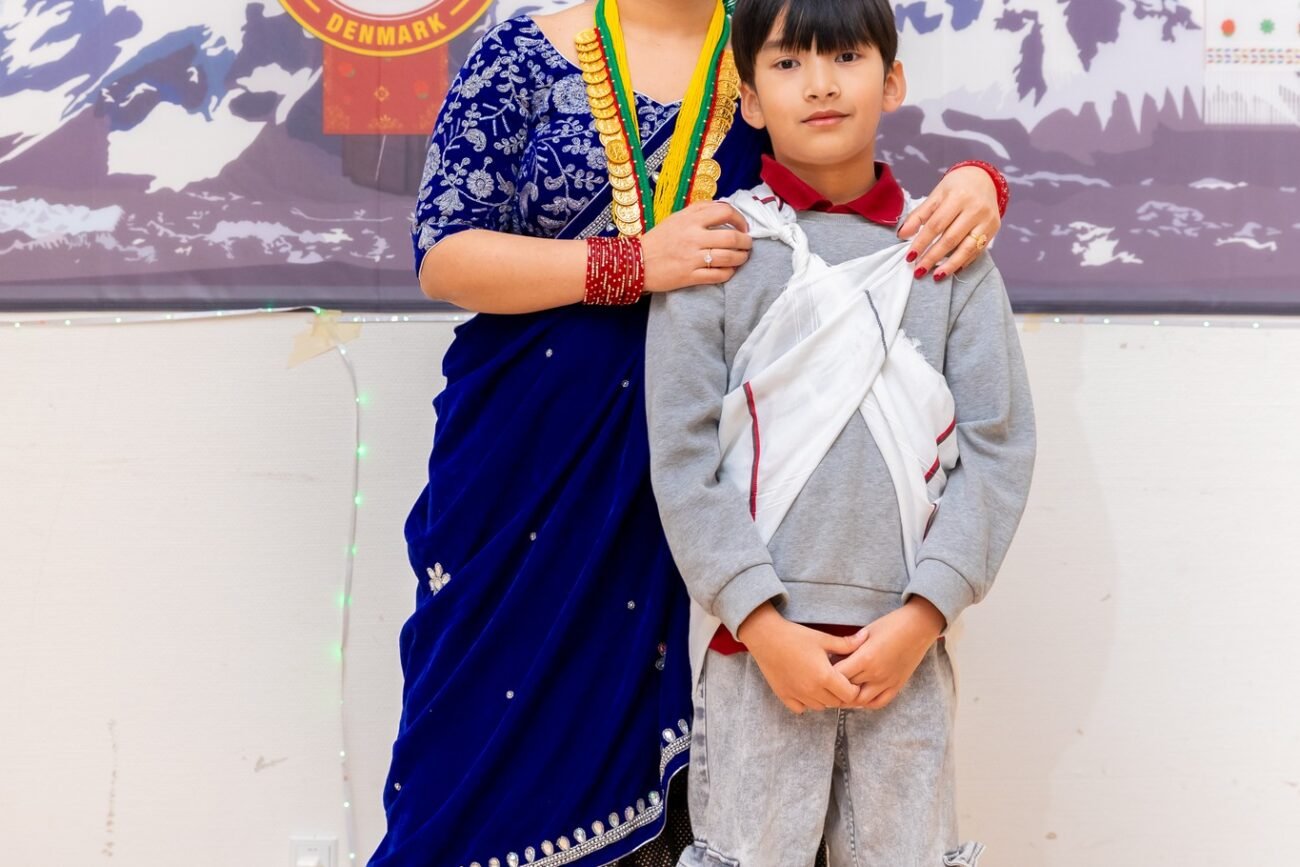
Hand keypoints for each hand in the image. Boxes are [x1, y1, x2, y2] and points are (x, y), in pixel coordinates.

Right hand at [640, 200, 752, 292]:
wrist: (636, 262)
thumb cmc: (658, 239)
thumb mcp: (676, 218)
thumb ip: (699, 210)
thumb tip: (722, 208)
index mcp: (690, 219)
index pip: (725, 211)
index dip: (740, 219)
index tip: (743, 227)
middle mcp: (693, 237)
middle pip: (732, 237)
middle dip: (746, 242)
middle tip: (747, 244)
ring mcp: (692, 258)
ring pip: (729, 257)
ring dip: (741, 258)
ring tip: (742, 258)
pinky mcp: (690, 276)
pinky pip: (718, 275)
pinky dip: (729, 273)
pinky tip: (729, 270)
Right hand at [735, 603, 866, 714]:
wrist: (765, 636)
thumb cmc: (795, 635)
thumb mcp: (823, 638)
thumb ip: (846, 644)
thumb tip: (866, 638)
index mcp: (825, 676)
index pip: (850, 695)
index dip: (855, 689)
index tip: (853, 680)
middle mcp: (812, 690)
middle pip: (836, 703)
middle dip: (842, 694)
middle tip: (840, 682)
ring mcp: (797, 694)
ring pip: (820, 707)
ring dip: (826, 699)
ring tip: (824, 684)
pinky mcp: (784, 695)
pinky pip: (801, 709)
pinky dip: (807, 703)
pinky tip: (807, 689)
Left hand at [833, 598, 945, 710]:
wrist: (919, 627)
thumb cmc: (891, 624)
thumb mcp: (866, 632)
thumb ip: (849, 647)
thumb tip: (832, 657)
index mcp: (865, 658)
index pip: (837, 675)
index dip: (825, 675)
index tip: (819, 671)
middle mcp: (875, 674)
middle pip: (846, 689)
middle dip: (833, 688)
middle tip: (824, 684)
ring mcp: (887, 682)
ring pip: (861, 701)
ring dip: (848, 699)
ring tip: (839, 693)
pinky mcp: (897, 686)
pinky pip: (879, 703)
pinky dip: (866, 703)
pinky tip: (858, 698)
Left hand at [898, 165, 1001, 280]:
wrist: (984, 178)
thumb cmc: (956, 187)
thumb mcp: (936, 195)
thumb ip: (919, 215)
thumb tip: (902, 235)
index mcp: (958, 197)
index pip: (936, 225)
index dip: (921, 242)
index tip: (910, 257)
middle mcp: (975, 209)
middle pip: (951, 239)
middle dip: (933, 257)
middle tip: (919, 270)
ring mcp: (987, 220)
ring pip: (967, 248)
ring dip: (950, 265)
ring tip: (936, 276)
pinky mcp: (994, 228)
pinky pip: (978, 249)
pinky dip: (964, 261)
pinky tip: (952, 268)